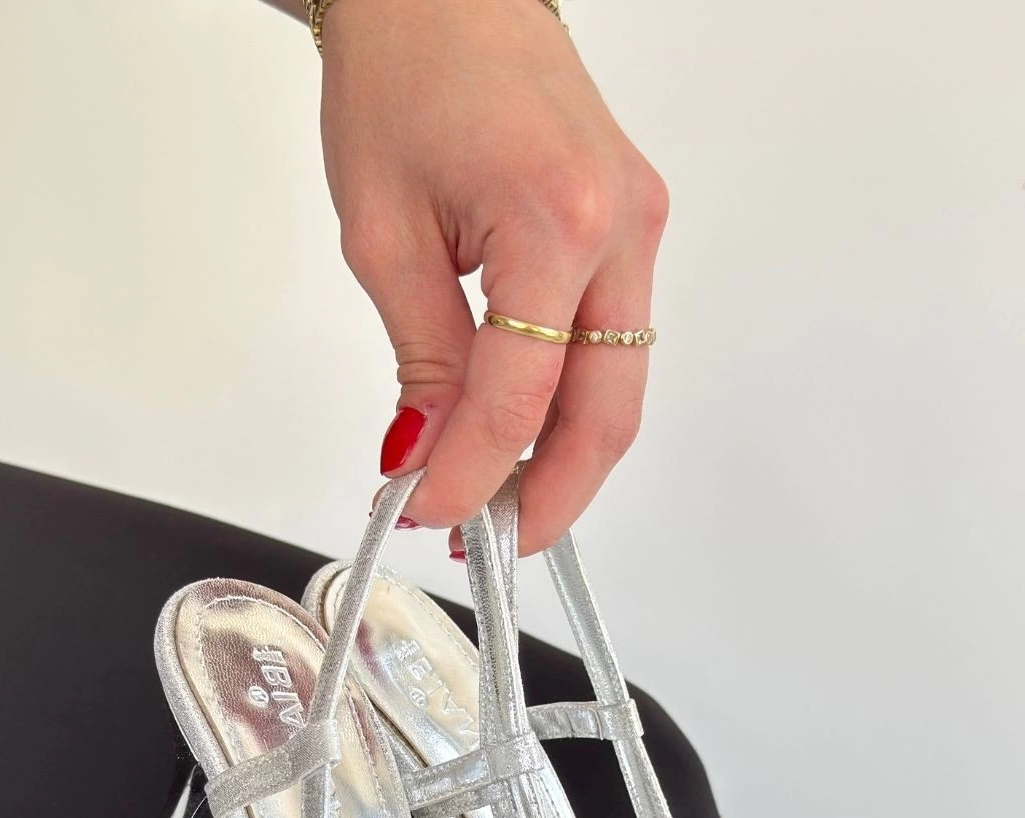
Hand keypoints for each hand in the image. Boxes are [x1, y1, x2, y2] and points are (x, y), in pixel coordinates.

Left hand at [319, 0, 667, 553]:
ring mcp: (641, 225)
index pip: (520, 400)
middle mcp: (621, 225)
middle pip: (607, 413)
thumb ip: (420, 359)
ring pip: (620, 388)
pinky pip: (613, 343)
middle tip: (489, 544)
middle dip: (550, 498)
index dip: (471, 476)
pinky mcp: (636, 225)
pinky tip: (523, 431)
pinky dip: (570, 401)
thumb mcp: (383, 232)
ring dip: (563, 458)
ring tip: (498, 499)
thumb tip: (426, 457)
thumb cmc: (407, 67)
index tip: (424, 515)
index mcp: (556, 219)